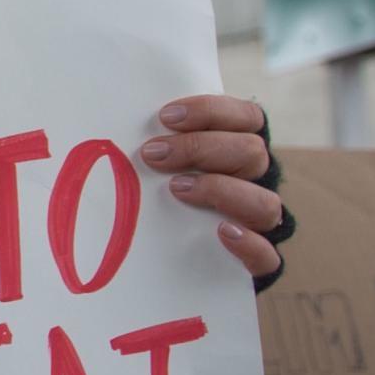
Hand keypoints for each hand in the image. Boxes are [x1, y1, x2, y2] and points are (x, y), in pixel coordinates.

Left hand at [139, 95, 284, 282]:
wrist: (167, 263)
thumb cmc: (153, 194)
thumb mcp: (155, 161)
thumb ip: (152, 140)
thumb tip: (105, 123)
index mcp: (237, 149)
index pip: (247, 117)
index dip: (211, 111)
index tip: (166, 117)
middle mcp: (254, 182)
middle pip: (251, 153)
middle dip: (200, 148)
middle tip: (153, 155)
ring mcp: (258, 224)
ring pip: (265, 202)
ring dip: (221, 190)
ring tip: (177, 189)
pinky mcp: (256, 263)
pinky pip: (269, 256)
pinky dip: (249, 243)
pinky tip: (220, 231)